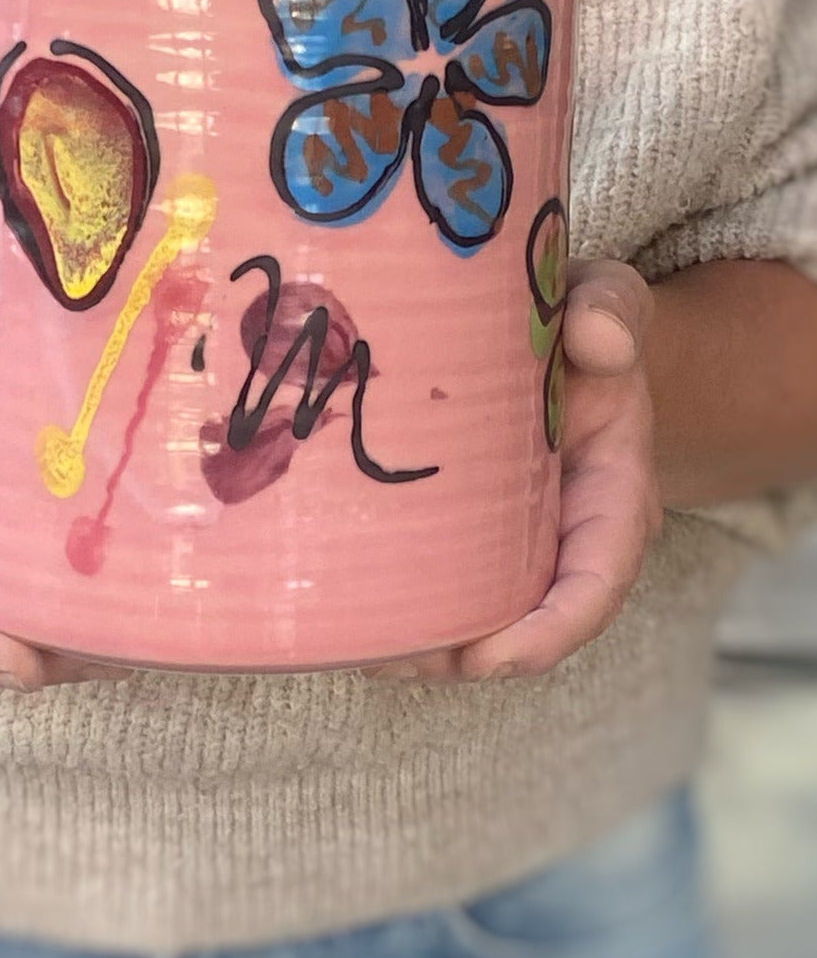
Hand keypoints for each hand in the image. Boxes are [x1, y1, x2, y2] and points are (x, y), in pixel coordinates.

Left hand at [367, 260, 660, 683]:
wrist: (557, 323)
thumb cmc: (582, 315)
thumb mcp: (609, 300)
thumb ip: (614, 311)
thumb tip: (596, 340)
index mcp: (612, 490)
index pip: (595, 582)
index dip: (548, 631)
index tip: (489, 658)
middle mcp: (565, 532)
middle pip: (524, 623)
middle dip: (461, 656)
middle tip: (388, 657)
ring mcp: (514, 536)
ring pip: (476, 615)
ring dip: (420, 644)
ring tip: (353, 646)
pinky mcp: (467, 525)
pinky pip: (440, 578)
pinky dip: (399, 602)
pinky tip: (343, 609)